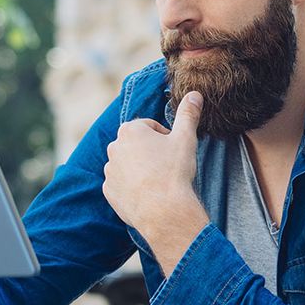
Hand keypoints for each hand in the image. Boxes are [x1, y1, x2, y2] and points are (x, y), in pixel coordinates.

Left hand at [101, 90, 204, 238]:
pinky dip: (132, 188)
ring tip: (159, 182)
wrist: (163, 211)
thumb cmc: (174, 172)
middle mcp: (114, 147)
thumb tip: (195, 93)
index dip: (166, 138)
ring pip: (128, 165)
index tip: (174, 152)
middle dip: (151, 153)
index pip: (150, 128)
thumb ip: (188, 114)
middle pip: (137, 145)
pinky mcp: (109, 191)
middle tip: (168, 167)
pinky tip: (148, 195)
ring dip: (140, 170)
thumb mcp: (185, 138)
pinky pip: (121, 185)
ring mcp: (109, 170)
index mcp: (130, 130)